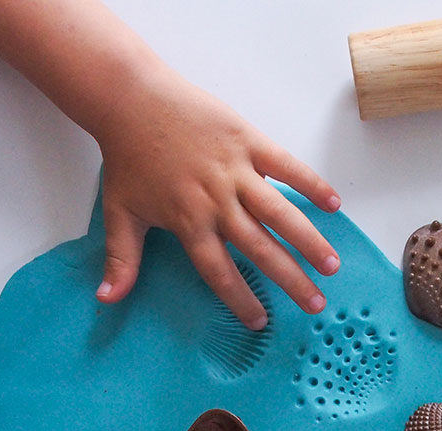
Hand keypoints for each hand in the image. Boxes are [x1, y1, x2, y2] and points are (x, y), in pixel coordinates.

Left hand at [93, 65, 341, 330]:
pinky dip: (310, 183)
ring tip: (332, 265)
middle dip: (291, 279)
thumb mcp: (120, 213)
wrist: (130, 98)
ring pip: (280, 212)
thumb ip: (121, 260)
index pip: (220, 271)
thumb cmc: (127, 157)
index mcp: (189, 221)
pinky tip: (334, 204)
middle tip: (315, 304)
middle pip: (260, 248)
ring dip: (308, 240)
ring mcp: (235, 170)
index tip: (260, 322)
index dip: (240, 299)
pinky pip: (285, 165)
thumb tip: (107, 299)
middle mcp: (217, 201)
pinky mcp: (247, 141)